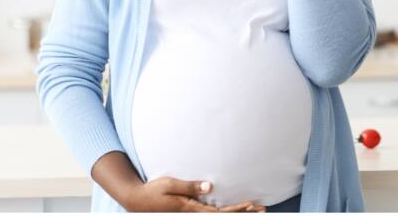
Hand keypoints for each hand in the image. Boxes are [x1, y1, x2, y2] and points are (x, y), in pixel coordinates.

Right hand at [124, 177, 260, 212]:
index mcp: (190, 209)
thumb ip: (190, 186)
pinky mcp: (189, 210)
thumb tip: (210, 187)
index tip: (251, 205)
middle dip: (241, 212)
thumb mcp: (170, 185)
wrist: (136, 200)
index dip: (236, 209)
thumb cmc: (152, 191)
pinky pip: (210, 212)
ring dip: (235, 212)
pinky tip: (232, 208)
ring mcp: (191, 213)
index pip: (219, 212)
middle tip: (261, 209)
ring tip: (253, 209)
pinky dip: (224, 211)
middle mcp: (193, 213)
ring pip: (217, 215)